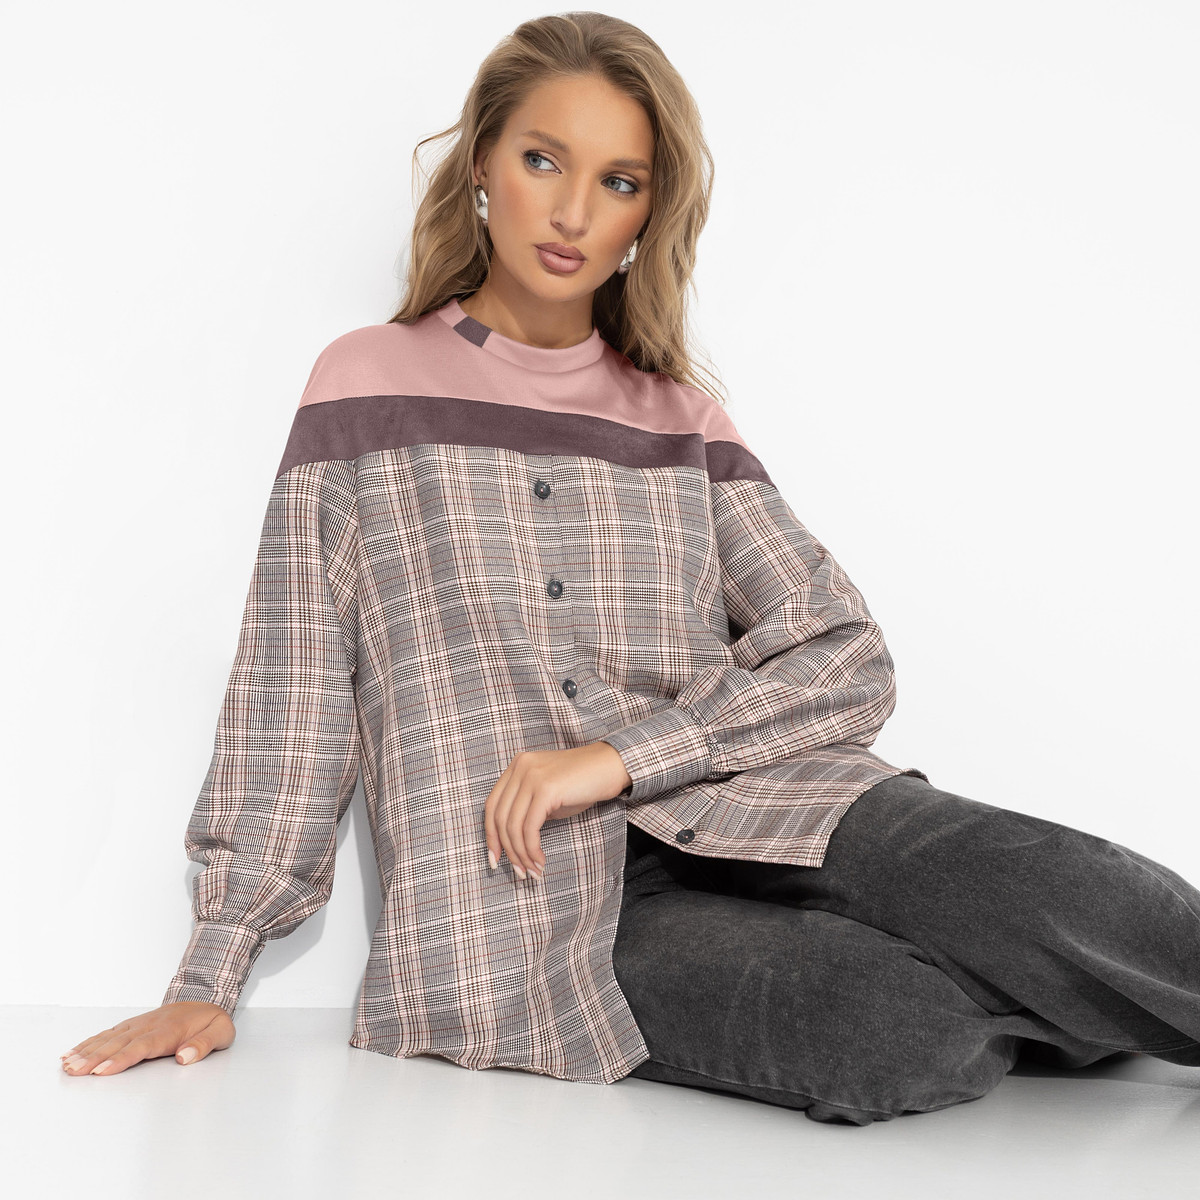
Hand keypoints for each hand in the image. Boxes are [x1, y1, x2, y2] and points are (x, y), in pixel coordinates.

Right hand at [60, 1001, 234, 1076]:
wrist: (207, 998)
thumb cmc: (212, 1020)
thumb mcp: (221, 1031)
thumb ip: (205, 1044)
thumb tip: (185, 1057)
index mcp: (169, 1030)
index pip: (142, 1046)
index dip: (121, 1059)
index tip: (102, 1072)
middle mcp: (149, 1026)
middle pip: (118, 1043)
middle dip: (95, 1058)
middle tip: (74, 1071)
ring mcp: (138, 1024)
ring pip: (109, 1038)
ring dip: (87, 1051)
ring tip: (67, 1065)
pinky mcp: (131, 1025)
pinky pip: (107, 1034)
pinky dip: (89, 1043)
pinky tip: (72, 1052)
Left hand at [484, 742, 632, 880]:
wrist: (610, 767)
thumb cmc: (582, 784)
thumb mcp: (547, 794)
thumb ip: (527, 808)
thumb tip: (512, 843)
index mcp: (516, 766)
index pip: (492, 806)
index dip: (491, 836)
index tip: (495, 859)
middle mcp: (520, 768)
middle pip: (499, 818)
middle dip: (507, 851)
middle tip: (519, 872)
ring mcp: (531, 776)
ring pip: (513, 826)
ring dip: (521, 855)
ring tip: (533, 872)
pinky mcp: (546, 789)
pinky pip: (530, 827)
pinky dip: (532, 849)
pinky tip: (541, 860)